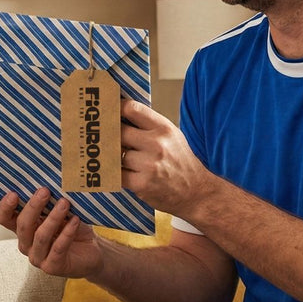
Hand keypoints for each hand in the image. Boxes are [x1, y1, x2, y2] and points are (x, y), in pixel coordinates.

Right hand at [0, 188, 102, 278]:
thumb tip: (47, 181)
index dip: (5, 207)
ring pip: (40, 236)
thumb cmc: (72, 228)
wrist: (91, 250)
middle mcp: (26, 244)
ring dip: (53, 218)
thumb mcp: (58, 211)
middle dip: (33, 206)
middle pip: (22, 225)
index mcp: (23, 229)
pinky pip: (58, 248)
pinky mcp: (52, 266)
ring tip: (64, 203)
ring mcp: (38, 257)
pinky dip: (66, 233)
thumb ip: (49, 202)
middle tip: (45, 191)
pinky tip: (75, 220)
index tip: (13, 193)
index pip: (5, 219)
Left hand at [120, 98, 208, 215]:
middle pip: (120, 132)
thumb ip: (148, 126)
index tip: (109, 111)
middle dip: (112, 136)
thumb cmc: (181, 162)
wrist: (197, 192)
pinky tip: (122, 172)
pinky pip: (117, 174)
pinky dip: (116, 173)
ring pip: (117, 154)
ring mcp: (149, 165)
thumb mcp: (171, 136)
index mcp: (164, 128)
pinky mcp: (141, 184)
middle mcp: (157, 144)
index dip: (116, 109)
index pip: (133, 109)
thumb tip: (119, 116)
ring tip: (122, 159)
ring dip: (116, 157)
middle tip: (105, 138)